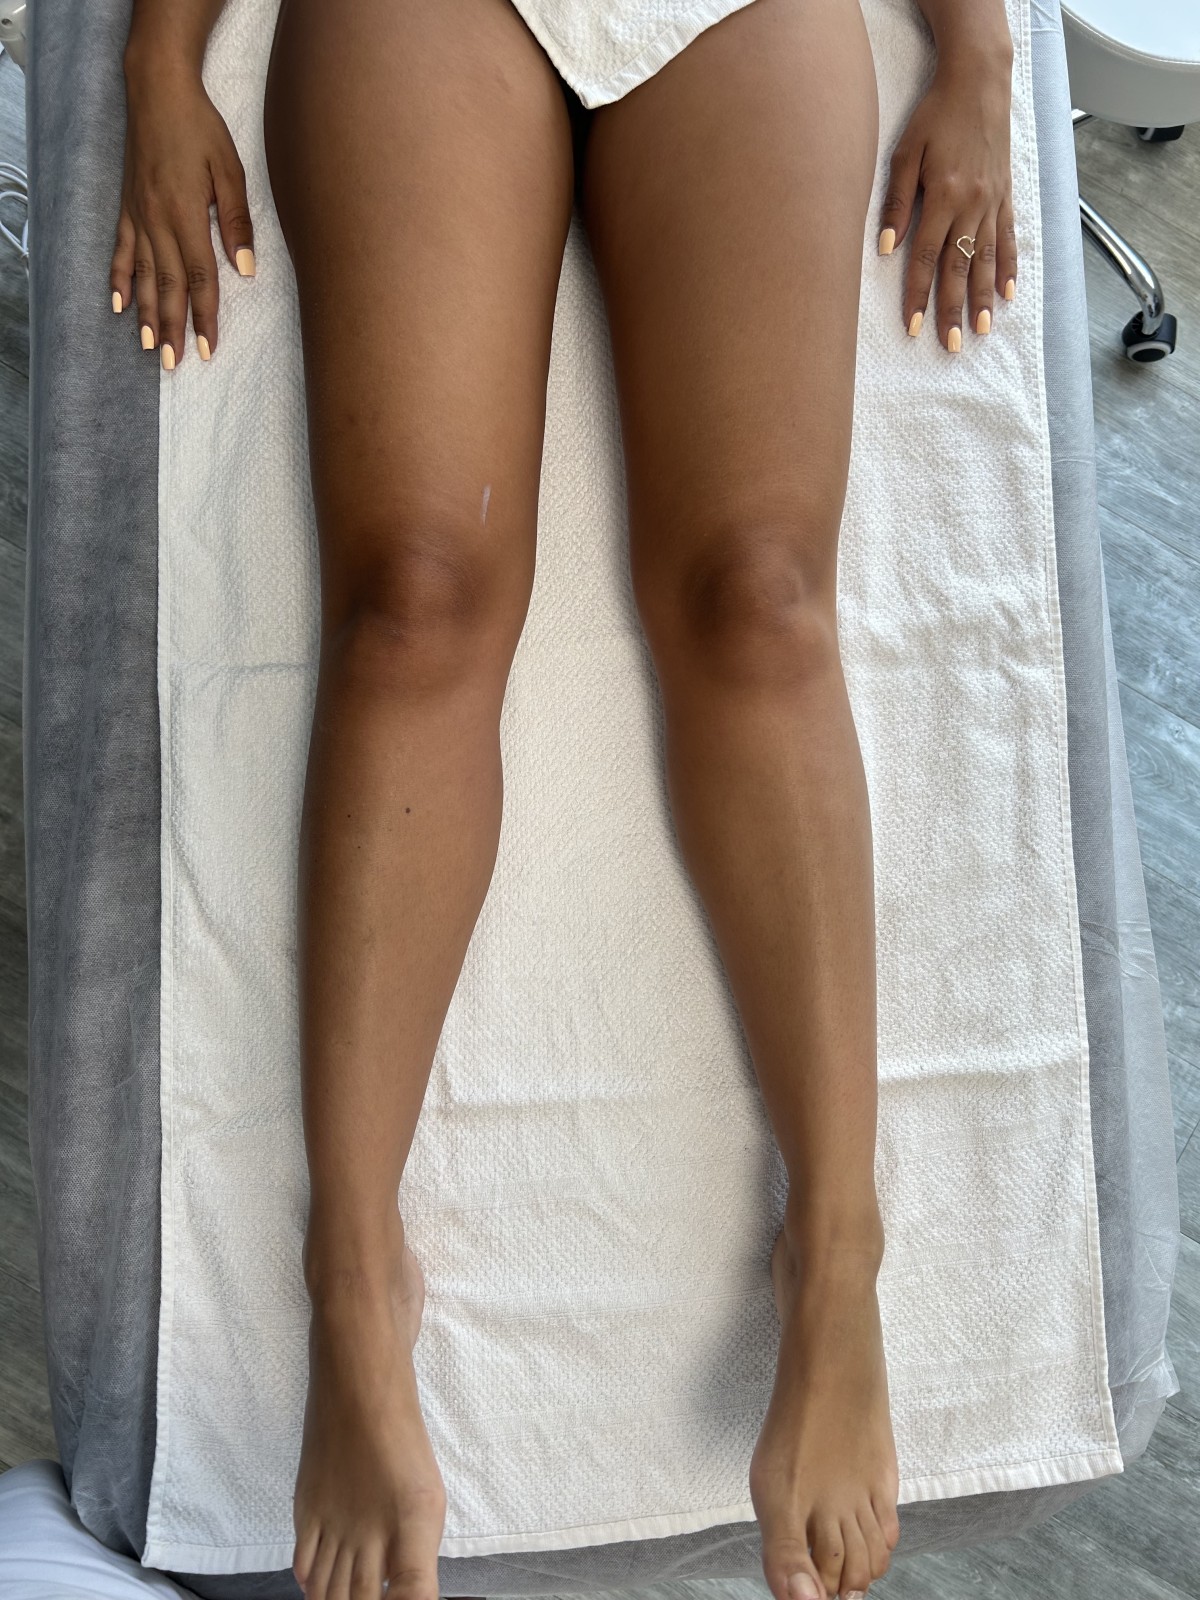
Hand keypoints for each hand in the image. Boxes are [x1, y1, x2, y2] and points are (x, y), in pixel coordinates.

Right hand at [110, 54, 255, 367]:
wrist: (157, 89)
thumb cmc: (200, 126)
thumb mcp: (231, 170)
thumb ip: (237, 221)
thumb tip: (246, 268)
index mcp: (186, 214)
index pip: (199, 278)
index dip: (205, 316)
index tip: (209, 348)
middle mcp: (157, 220)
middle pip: (168, 286)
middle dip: (173, 328)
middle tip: (176, 363)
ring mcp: (138, 214)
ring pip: (143, 275)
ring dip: (147, 314)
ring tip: (149, 347)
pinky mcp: (127, 206)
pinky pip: (121, 250)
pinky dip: (120, 279)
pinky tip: (119, 305)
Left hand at [876, 44, 1016, 349]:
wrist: (978, 82)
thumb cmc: (934, 117)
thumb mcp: (904, 154)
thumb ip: (896, 204)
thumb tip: (886, 250)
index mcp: (944, 197)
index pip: (926, 258)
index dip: (918, 296)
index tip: (913, 328)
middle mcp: (972, 205)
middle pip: (959, 268)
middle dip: (954, 309)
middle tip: (950, 345)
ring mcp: (993, 202)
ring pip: (987, 259)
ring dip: (983, 298)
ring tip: (981, 331)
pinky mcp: (1006, 195)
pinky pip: (1009, 237)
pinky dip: (1009, 266)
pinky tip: (1008, 293)